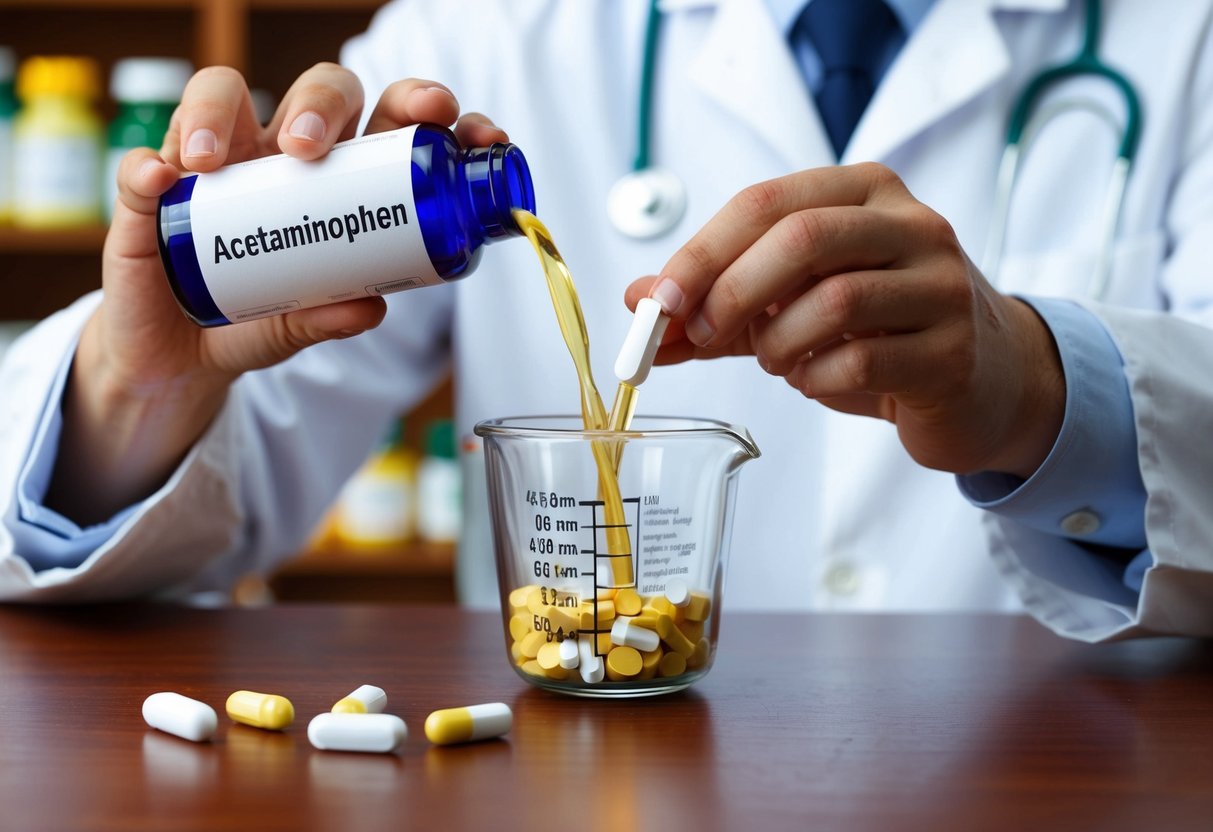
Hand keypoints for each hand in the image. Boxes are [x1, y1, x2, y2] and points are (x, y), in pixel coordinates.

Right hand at [50, 64, 508, 522]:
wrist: (181, 360)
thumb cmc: (257, 322)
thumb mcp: (301, 326)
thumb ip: (331, 318)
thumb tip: (371, 307)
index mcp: (340, 177)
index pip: (385, 119)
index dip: (417, 107)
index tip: (444, 118)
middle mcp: (281, 158)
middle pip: (314, 92)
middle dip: (323, 102)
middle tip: (311, 147)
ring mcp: (216, 167)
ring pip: (219, 96)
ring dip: (216, 113)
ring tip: (213, 162)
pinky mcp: (152, 194)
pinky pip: (142, 165)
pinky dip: (147, 167)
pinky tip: (160, 180)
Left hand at [625, 163, 1064, 478]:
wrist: (980, 378)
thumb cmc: (877, 329)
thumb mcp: (791, 301)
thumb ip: (716, 301)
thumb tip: (638, 302)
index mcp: (865, 192)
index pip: (767, 201)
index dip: (702, 252)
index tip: (658, 299)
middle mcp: (911, 226)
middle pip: (803, 238)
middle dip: (732, 292)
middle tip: (699, 333)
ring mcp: (940, 287)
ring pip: (834, 302)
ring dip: (777, 343)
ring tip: (775, 358)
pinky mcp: (950, 352)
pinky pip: (859, 364)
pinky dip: (813, 380)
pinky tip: (813, 380)